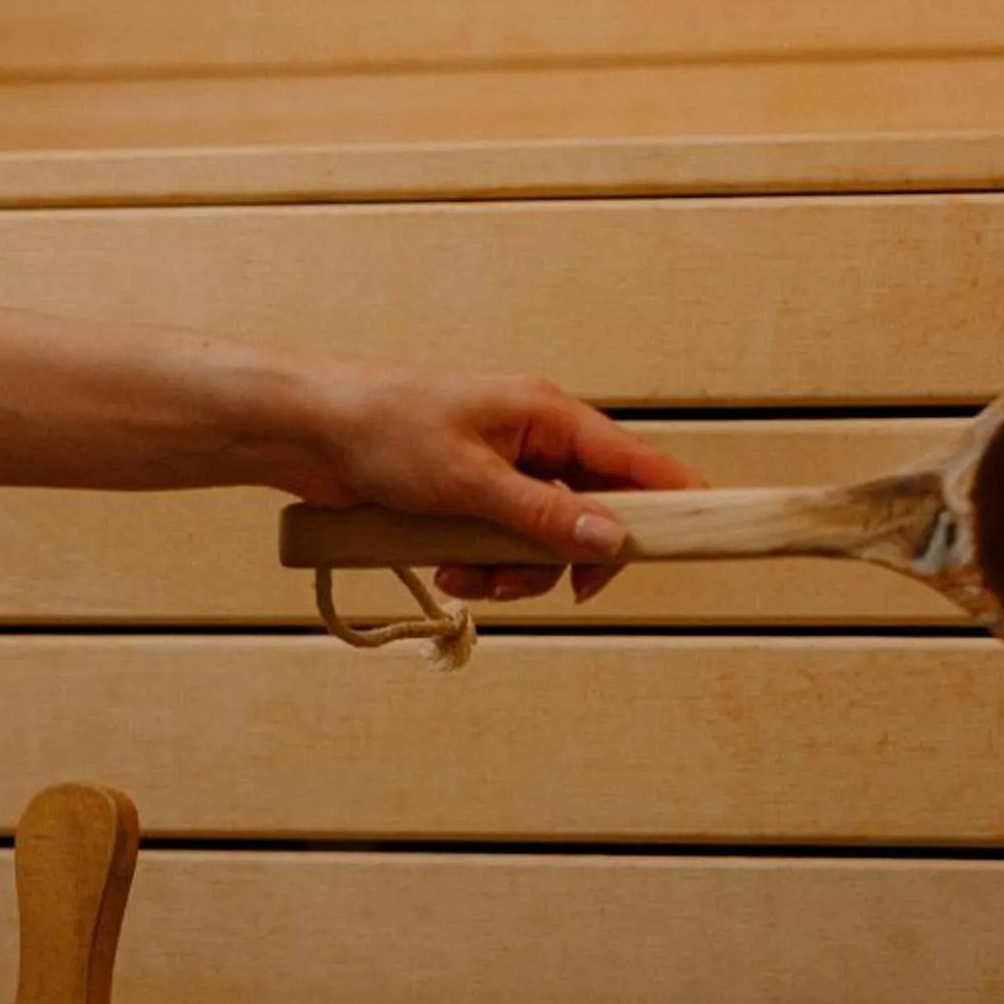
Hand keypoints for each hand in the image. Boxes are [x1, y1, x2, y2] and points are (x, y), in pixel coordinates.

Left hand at [297, 366, 697, 602]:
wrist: (307, 433)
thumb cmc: (383, 432)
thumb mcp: (468, 482)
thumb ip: (542, 514)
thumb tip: (612, 539)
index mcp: (547, 415)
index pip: (636, 460)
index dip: (672, 502)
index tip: (696, 542)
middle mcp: (536, 441)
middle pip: (594, 514)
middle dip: (563, 560)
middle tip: (537, 587)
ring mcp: (506, 473)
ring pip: (548, 542)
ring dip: (512, 573)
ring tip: (462, 575)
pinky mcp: (474, 501)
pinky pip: (506, 548)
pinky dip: (483, 568)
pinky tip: (444, 569)